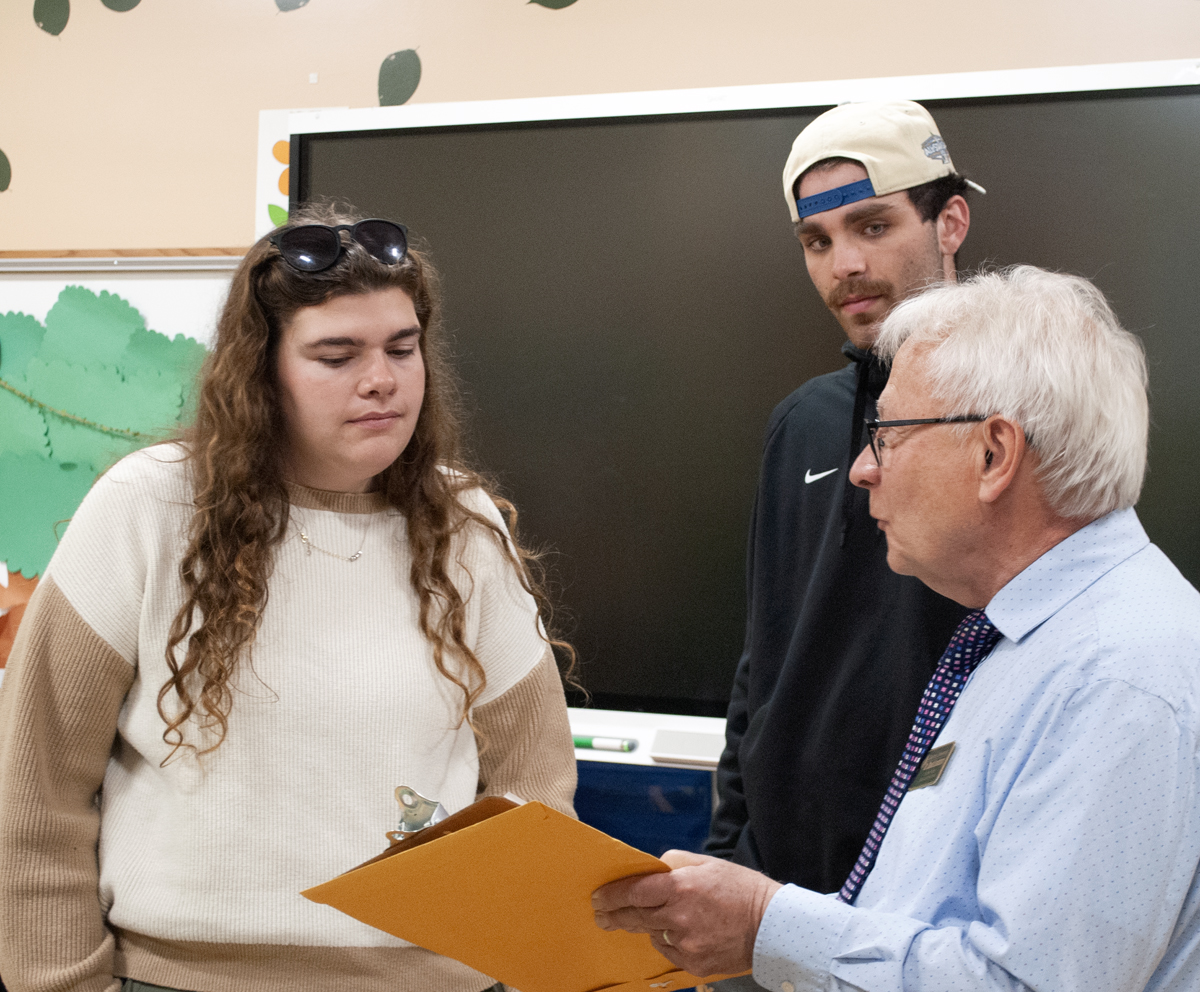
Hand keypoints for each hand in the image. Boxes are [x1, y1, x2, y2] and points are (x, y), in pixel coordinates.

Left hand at [592, 850, 782, 976]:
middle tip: (601, 915)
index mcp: (681, 886)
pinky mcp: (693, 963)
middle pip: (634, 917)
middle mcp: (678, 916)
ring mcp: (685, 943)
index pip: (634, 891)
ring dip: (649, 926)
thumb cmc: (740, 889)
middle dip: (614, 915)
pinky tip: (681, 932)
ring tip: (659, 918)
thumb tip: (651, 869)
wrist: (770, 925)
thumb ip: (674, 864)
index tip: (598, 897)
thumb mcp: (707, 863)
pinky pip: (669, 950)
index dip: (612, 895)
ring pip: (652, 934)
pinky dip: (669, 940)